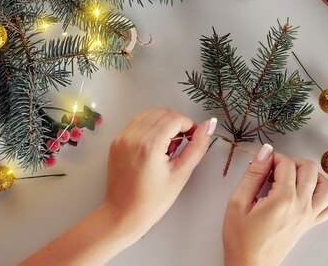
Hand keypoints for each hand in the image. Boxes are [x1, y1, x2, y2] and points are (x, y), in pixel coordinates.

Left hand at [104, 108, 215, 240]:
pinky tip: (155, 146)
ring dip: (163, 123)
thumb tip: (210, 125)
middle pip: (163, 112)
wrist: (123, 214)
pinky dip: (150, 127)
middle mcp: (133, 136)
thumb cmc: (152, 201)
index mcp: (149, 145)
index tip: (194, 138)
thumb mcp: (181, 174)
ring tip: (167, 146)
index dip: (190, 125)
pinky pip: (137, 122)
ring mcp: (122, 137)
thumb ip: (197, 146)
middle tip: (182, 143)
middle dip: (177, 123)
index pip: (175, 118)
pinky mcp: (117, 141)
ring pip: (149, 114)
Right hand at [222, 145, 327, 265]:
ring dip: (312, 175)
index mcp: (283, 200)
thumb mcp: (238, 202)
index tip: (262, 163)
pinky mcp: (309, 224)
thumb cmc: (241, 239)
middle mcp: (301, 207)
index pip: (286, 163)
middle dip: (292, 161)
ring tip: (293, 177)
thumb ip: (253, 174)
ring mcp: (309, 216)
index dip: (273, 157)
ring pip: (326, 185)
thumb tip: (265, 152)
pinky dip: (322, 196)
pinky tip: (304, 194)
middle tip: (275, 168)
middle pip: (309, 168)